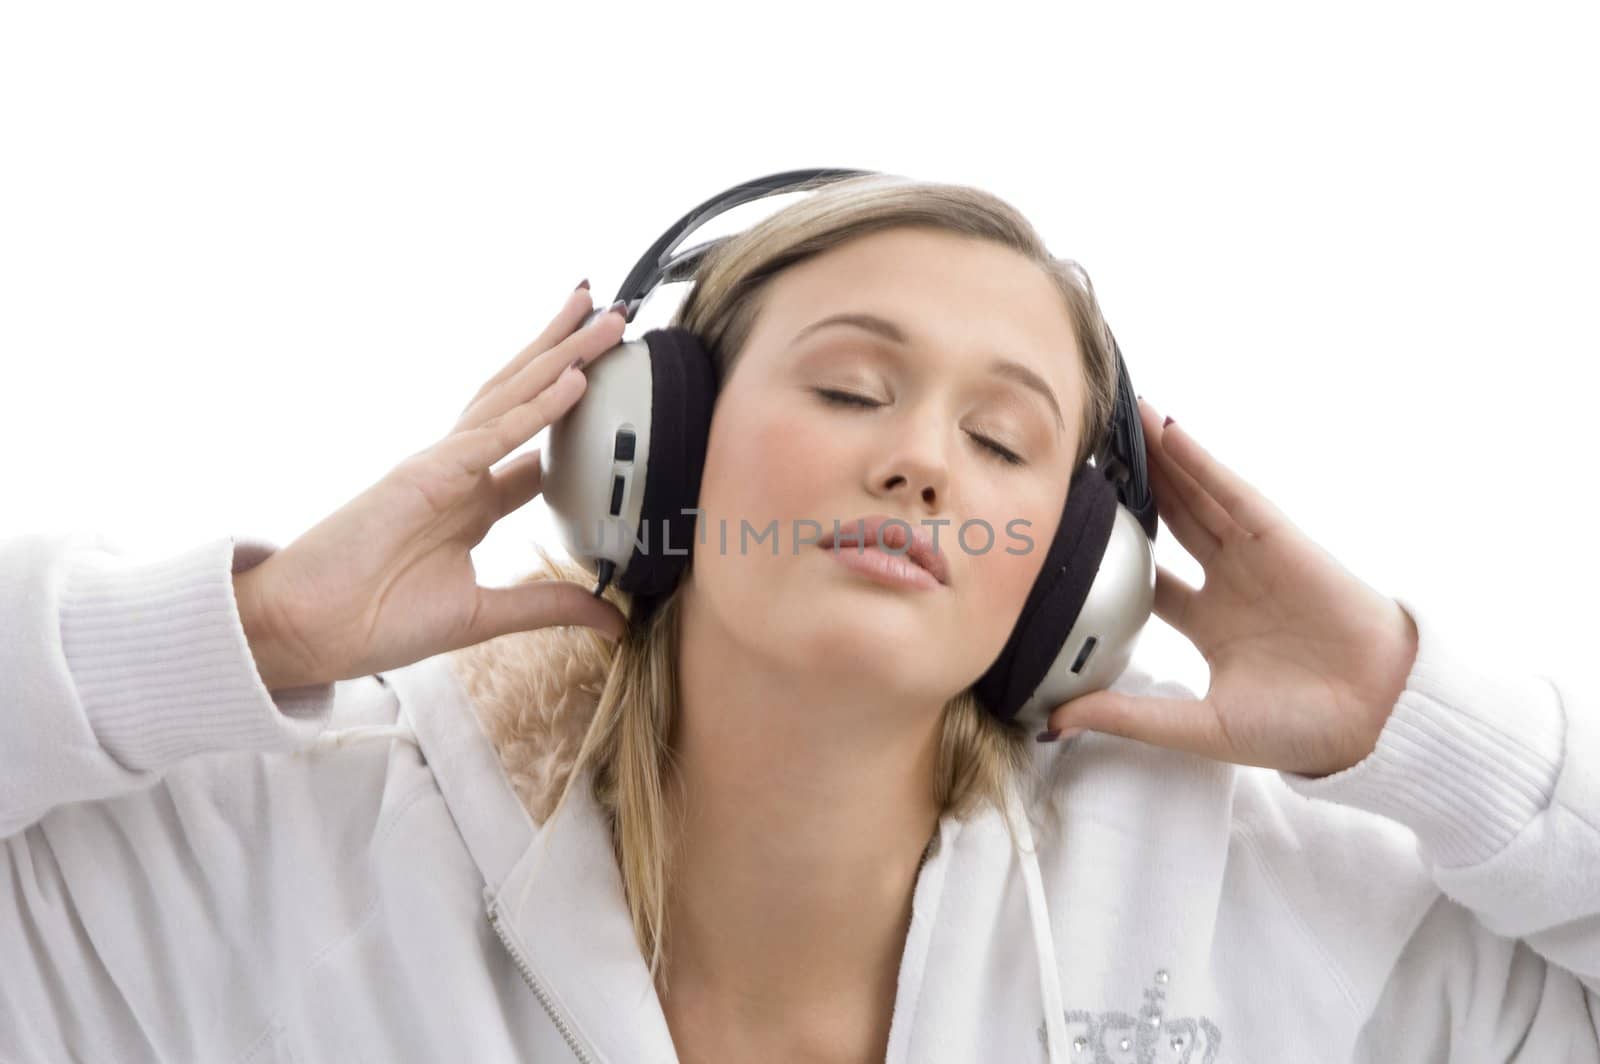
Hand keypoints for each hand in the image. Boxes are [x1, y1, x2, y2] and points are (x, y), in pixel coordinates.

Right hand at [235, 287, 629, 688]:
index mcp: (471, 503)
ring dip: (560, 356)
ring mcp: (441, 465)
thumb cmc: (377, 621)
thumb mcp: (486, 615)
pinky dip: (535, 407)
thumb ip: (549, 606)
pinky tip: (573, 379)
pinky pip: (491, 434)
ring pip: (512, 397)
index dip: (576, 415)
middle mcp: (460, 472)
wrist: (307, 633)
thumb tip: (612, 619)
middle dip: (569, 354)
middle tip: (613, 315)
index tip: (616, 387)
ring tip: (603, 317)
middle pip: (525, 398)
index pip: (537, 449)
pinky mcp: (424, 474)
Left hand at [1043, 397, 1418, 777]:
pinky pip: (1231, 491)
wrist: (1376, 720)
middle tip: (1084, 453)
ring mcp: (1253, 557)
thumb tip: (1054, 722)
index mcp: (1208, 626)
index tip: (1070, 529)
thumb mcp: (1199, 727)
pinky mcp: (1279, 537)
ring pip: (1193, 496)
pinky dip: (1199, 459)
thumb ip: (1129, 717)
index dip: (1113, 552)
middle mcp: (1227, 583)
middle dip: (1131, 489)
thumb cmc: (1299, 730)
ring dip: (1158, 458)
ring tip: (1115, 419)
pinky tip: (1166, 430)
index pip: (1148, 578)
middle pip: (1167, 523)